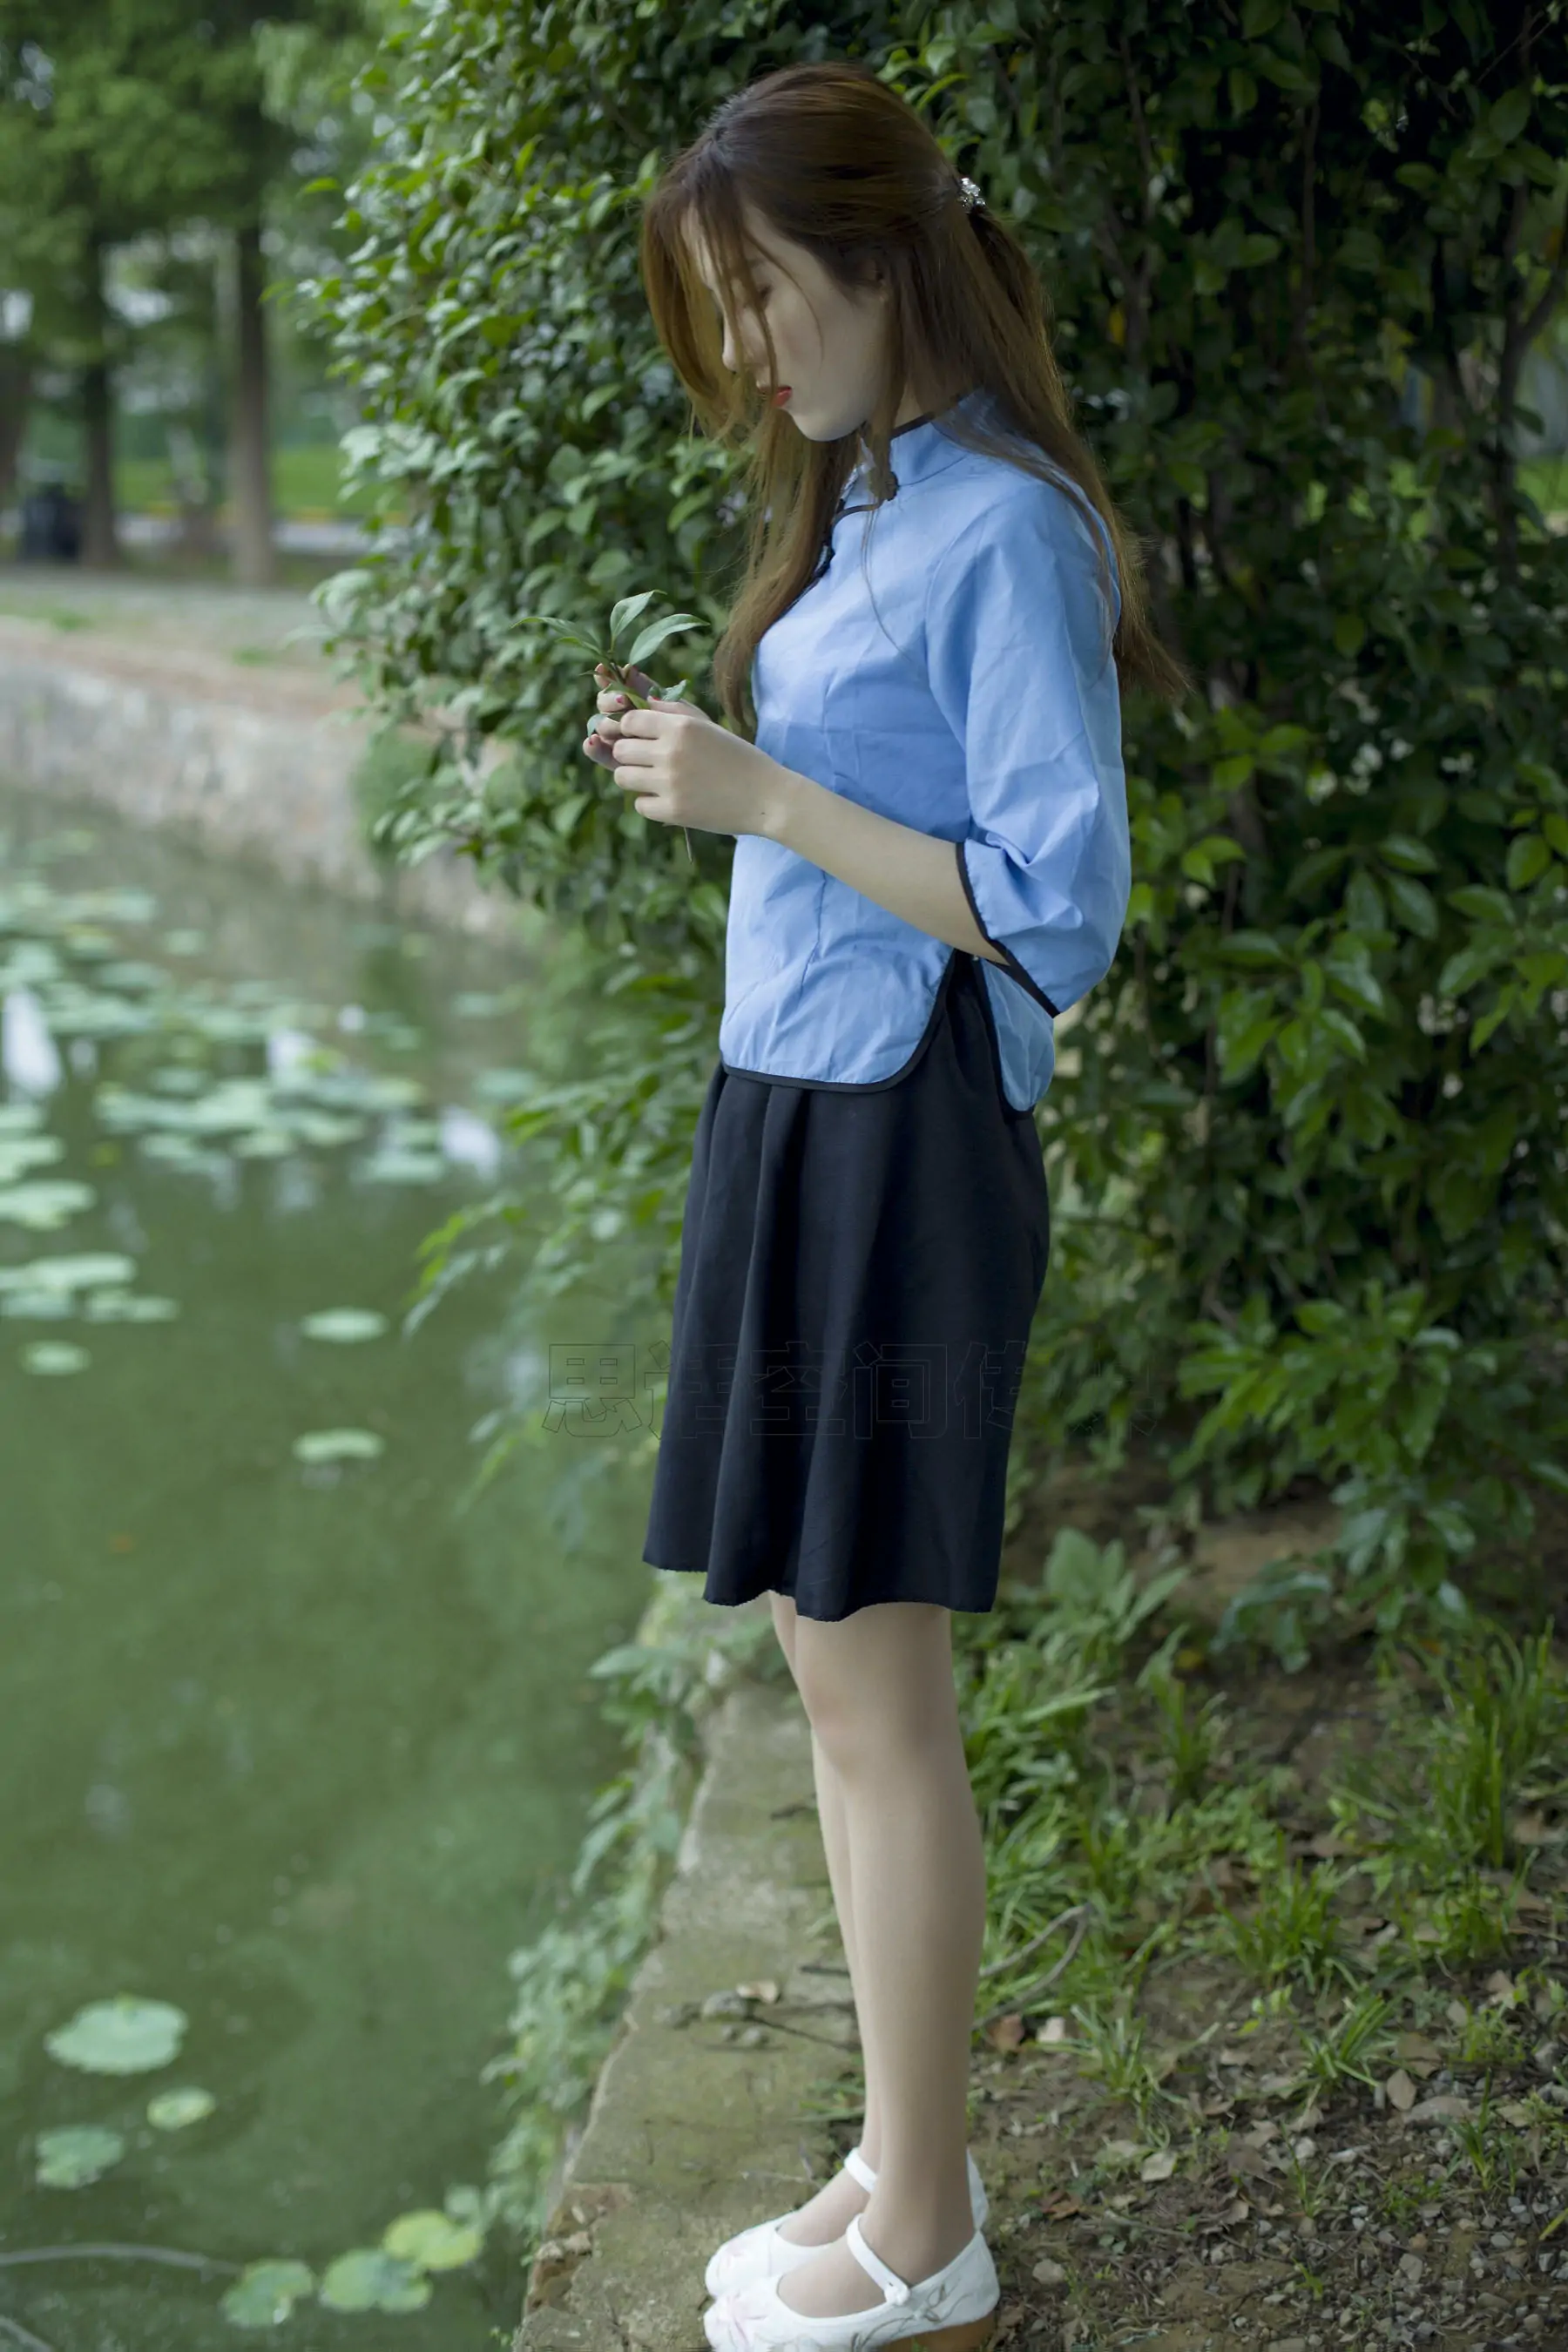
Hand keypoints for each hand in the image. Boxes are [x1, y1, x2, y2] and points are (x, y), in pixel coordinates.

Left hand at [585, 661, 792, 840]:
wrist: (767, 797)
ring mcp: (669, 783)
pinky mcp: (672, 811)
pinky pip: (639, 804)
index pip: (629, 721)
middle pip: (621, 750)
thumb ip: (675, 713)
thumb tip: (644, 704)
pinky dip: (651, 803)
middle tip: (649, 763)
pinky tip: (671, 799)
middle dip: (631, 756)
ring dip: (635, 779)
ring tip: (656, 781)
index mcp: (681, 727)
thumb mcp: (709, 727)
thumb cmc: (739, 759)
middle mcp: (671, 751)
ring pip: (623, 777)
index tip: (642, 739)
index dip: (630, 730)